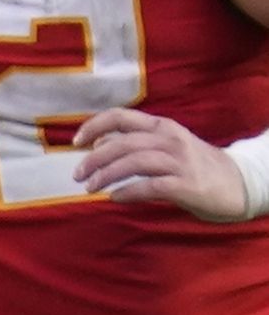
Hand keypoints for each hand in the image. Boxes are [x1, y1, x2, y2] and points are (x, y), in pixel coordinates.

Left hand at [72, 108, 251, 219]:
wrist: (239, 183)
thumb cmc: (195, 166)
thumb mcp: (165, 146)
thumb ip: (133, 143)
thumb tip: (98, 143)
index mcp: (162, 126)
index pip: (121, 116)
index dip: (94, 126)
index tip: (75, 142)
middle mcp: (170, 140)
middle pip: (123, 142)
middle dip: (94, 159)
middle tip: (77, 175)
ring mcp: (180, 162)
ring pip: (134, 162)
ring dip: (107, 175)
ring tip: (90, 188)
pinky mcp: (187, 185)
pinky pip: (151, 186)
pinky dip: (128, 192)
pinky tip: (114, 198)